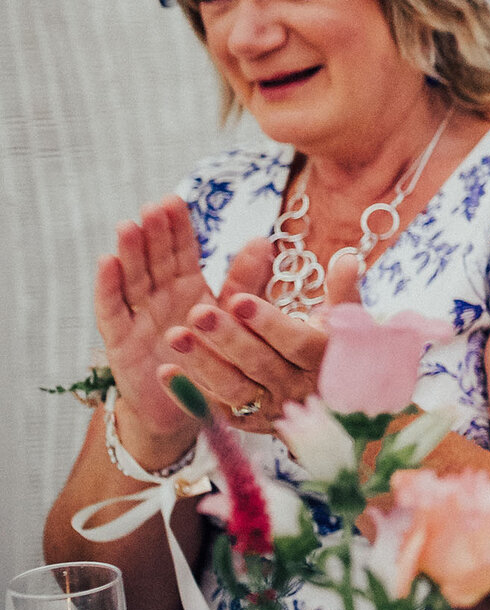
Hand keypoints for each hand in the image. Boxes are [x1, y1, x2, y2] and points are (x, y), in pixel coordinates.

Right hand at [95, 198, 222, 456]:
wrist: (185, 408)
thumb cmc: (210, 358)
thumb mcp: (232, 318)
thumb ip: (245, 281)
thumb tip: (263, 240)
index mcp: (189, 288)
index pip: (182, 252)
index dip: (178, 228)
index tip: (176, 200)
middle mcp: (161, 297)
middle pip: (155, 260)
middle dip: (154, 233)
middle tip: (155, 206)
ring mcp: (138, 317)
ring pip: (133, 279)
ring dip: (130, 252)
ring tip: (129, 225)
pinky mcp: (120, 341)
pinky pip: (113, 311)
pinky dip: (108, 287)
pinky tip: (107, 262)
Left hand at [164, 250, 358, 435]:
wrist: (330, 408)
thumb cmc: (334, 354)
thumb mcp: (345, 325)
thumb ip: (343, 293)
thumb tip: (347, 258)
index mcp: (324, 362)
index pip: (296, 343)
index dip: (269, 324)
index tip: (240, 300)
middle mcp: (297, 389)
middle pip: (261, 364)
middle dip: (229, 338)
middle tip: (199, 313)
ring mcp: (269, 408)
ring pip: (234, 388)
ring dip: (203, 363)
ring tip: (175, 335)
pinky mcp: (245, 422)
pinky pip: (214, 409)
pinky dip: (189, 392)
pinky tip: (166, 371)